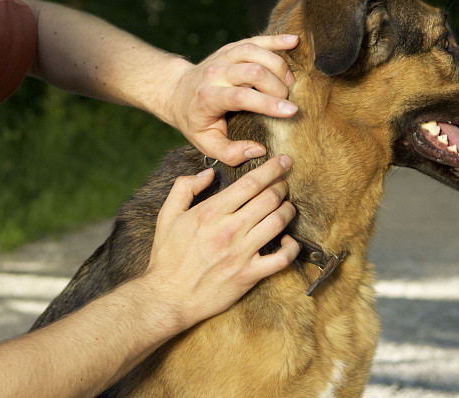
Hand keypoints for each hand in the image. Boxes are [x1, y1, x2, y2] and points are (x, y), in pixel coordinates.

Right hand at [143, 155, 298, 329]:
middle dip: (282, 185)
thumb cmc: (167, 258)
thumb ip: (184, 188)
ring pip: (278, 222)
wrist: (167, 298)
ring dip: (288, 210)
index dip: (272, 168)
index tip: (284, 161)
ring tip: (287, 206)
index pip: (250, 183)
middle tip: (285, 182)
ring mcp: (241, 252)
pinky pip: (282, 258)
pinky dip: (292, 247)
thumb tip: (208, 173)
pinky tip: (289, 240)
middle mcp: (229, 229)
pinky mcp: (249, 275)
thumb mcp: (167, 216)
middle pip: (269, 198)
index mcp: (211, 212)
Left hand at [166, 35, 299, 165]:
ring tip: (290, 82)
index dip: (268, 103)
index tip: (292, 111)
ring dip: (278, 66)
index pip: (241, 97)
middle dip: (277, 86)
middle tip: (287, 101)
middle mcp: (214, 73)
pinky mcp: (230, 48)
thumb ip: (231, 153)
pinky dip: (276, 40)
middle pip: (252, 71)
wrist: (177, 93)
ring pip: (254, 52)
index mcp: (208, 98)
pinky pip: (255, 40)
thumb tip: (259, 150)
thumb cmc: (196, 122)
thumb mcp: (207, 144)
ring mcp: (222, 57)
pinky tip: (294, 42)